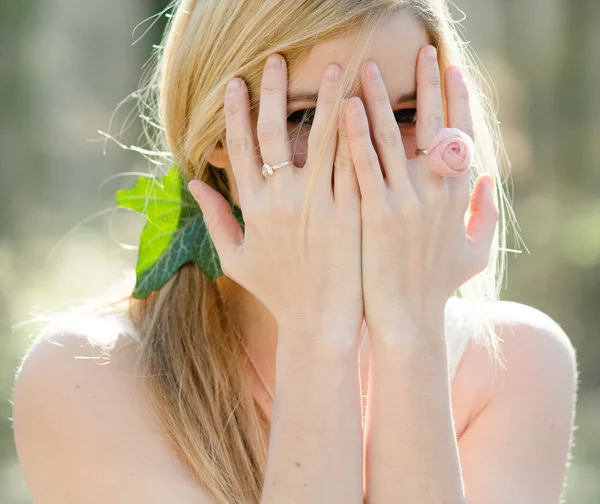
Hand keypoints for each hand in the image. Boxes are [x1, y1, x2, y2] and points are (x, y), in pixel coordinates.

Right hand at [188, 54, 362, 345]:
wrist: (321, 321)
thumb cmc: (277, 291)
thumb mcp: (236, 259)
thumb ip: (216, 218)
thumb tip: (193, 180)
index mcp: (254, 208)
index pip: (241, 147)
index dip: (237, 112)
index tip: (238, 82)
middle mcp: (284, 200)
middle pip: (276, 133)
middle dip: (274, 93)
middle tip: (277, 59)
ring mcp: (320, 205)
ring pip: (322, 141)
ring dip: (328, 101)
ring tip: (337, 68)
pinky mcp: (351, 212)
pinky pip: (353, 165)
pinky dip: (356, 134)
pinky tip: (363, 108)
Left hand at [343, 45, 498, 333]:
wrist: (407, 321)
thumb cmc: (437, 287)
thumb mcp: (475, 252)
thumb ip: (485, 212)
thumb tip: (489, 177)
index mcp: (458, 195)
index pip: (461, 134)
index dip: (457, 99)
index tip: (451, 70)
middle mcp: (435, 192)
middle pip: (431, 125)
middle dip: (425, 86)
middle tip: (419, 52)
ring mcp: (405, 202)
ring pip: (390, 138)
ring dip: (379, 100)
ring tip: (367, 69)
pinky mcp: (374, 215)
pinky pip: (362, 166)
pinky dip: (354, 134)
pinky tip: (344, 107)